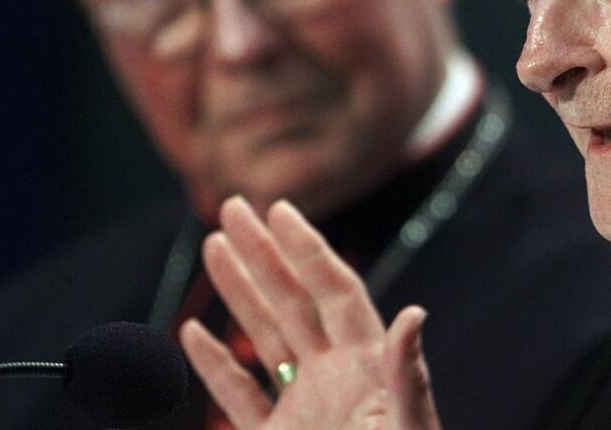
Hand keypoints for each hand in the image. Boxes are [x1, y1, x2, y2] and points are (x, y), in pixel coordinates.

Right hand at [179, 196, 441, 429]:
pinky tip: (197, 332)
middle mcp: (337, 374)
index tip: (278, 210)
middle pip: (294, 299)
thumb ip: (408, 377)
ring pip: (266, 335)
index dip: (307, 249)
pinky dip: (218, 364)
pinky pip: (243, 395)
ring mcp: (306, 404)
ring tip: (215, 244)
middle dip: (264, 252)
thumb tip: (414, 315)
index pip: (334, 289)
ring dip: (240, 291)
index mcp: (369, 363)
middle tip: (232, 205)